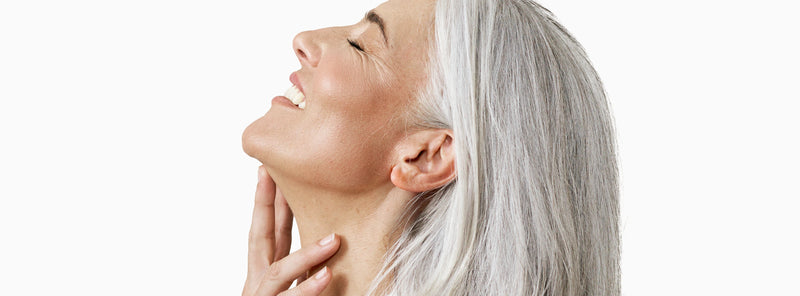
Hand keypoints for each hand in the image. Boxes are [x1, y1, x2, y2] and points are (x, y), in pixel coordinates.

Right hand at [242, 166, 339, 295]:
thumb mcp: (293, 286)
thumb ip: (306, 269)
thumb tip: (335, 240)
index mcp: (263, 272)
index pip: (268, 231)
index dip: (269, 202)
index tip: (271, 171)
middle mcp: (258, 282)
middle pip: (259, 237)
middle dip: (264, 204)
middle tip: (272, 172)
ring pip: (278, 271)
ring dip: (306, 254)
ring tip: (334, 239)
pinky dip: (308, 287)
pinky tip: (327, 274)